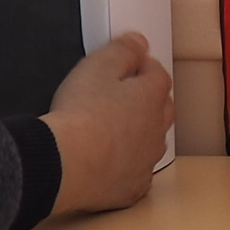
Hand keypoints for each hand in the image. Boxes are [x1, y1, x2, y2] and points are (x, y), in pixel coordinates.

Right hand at [42, 32, 171, 216]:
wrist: (66, 165)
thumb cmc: (81, 116)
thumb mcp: (97, 67)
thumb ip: (121, 51)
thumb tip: (138, 41)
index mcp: (152, 96)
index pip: (157, 73)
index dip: (142, 66)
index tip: (129, 64)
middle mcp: (157, 129)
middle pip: (162, 108)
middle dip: (149, 98)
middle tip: (126, 94)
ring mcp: (147, 160)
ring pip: (153, 141)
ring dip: (141, 133)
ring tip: (118, 128)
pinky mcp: (132, 187)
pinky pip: (137, 172)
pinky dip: (129, 165)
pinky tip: (113, 163)